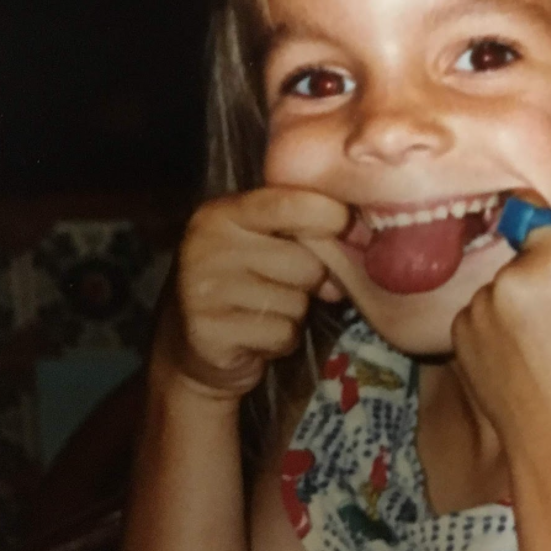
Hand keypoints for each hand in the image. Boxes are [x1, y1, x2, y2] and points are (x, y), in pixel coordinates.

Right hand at [159, 188, 350, 400]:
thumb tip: (360, 236)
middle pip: (305, 262)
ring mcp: (204, 291)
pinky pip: (282, 334)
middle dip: (308, 281)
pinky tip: (255, 336)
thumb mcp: (259, 242)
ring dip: (293, 314)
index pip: (289, 203)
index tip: (346, 226)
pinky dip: (280, 341)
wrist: (190, 347)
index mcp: (220, 214)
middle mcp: (207, 246)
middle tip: (281, 286)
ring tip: (263, 311)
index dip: (330, 216)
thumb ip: (299, 228)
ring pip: (297, 302)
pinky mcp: (210, 333)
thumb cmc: (240, 285)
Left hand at [449, 228, 550, 482]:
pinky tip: (520, 360)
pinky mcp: (459, 334)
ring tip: (543, 348)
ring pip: (500, 289)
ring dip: (515, 305)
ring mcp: (477, 306)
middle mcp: (508, 276)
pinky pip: (480, 316)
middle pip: (523, 259)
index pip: (540, 218)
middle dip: (540, 278)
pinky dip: (495, 330)